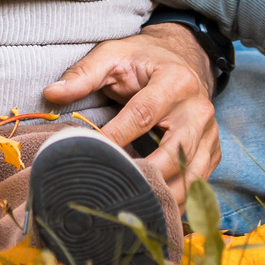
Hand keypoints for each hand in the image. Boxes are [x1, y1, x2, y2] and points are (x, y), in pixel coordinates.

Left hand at [41, 25, 219, 201]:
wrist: (184, 60)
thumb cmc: (143, 60)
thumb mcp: (113, 55)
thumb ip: (83, 74)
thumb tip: (51, 94)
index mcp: (175, 81)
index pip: (143, 115)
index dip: (116, 137)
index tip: (90, 154)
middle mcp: (199, 109)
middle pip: (172, 153)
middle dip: (143, 175)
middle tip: (110, 190)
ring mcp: (210, 133)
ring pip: (190, 175)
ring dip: (161, 196)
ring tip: (129, 207)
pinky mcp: (212, 151)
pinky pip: (198, 183)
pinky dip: (177, 201)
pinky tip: (152, 209)